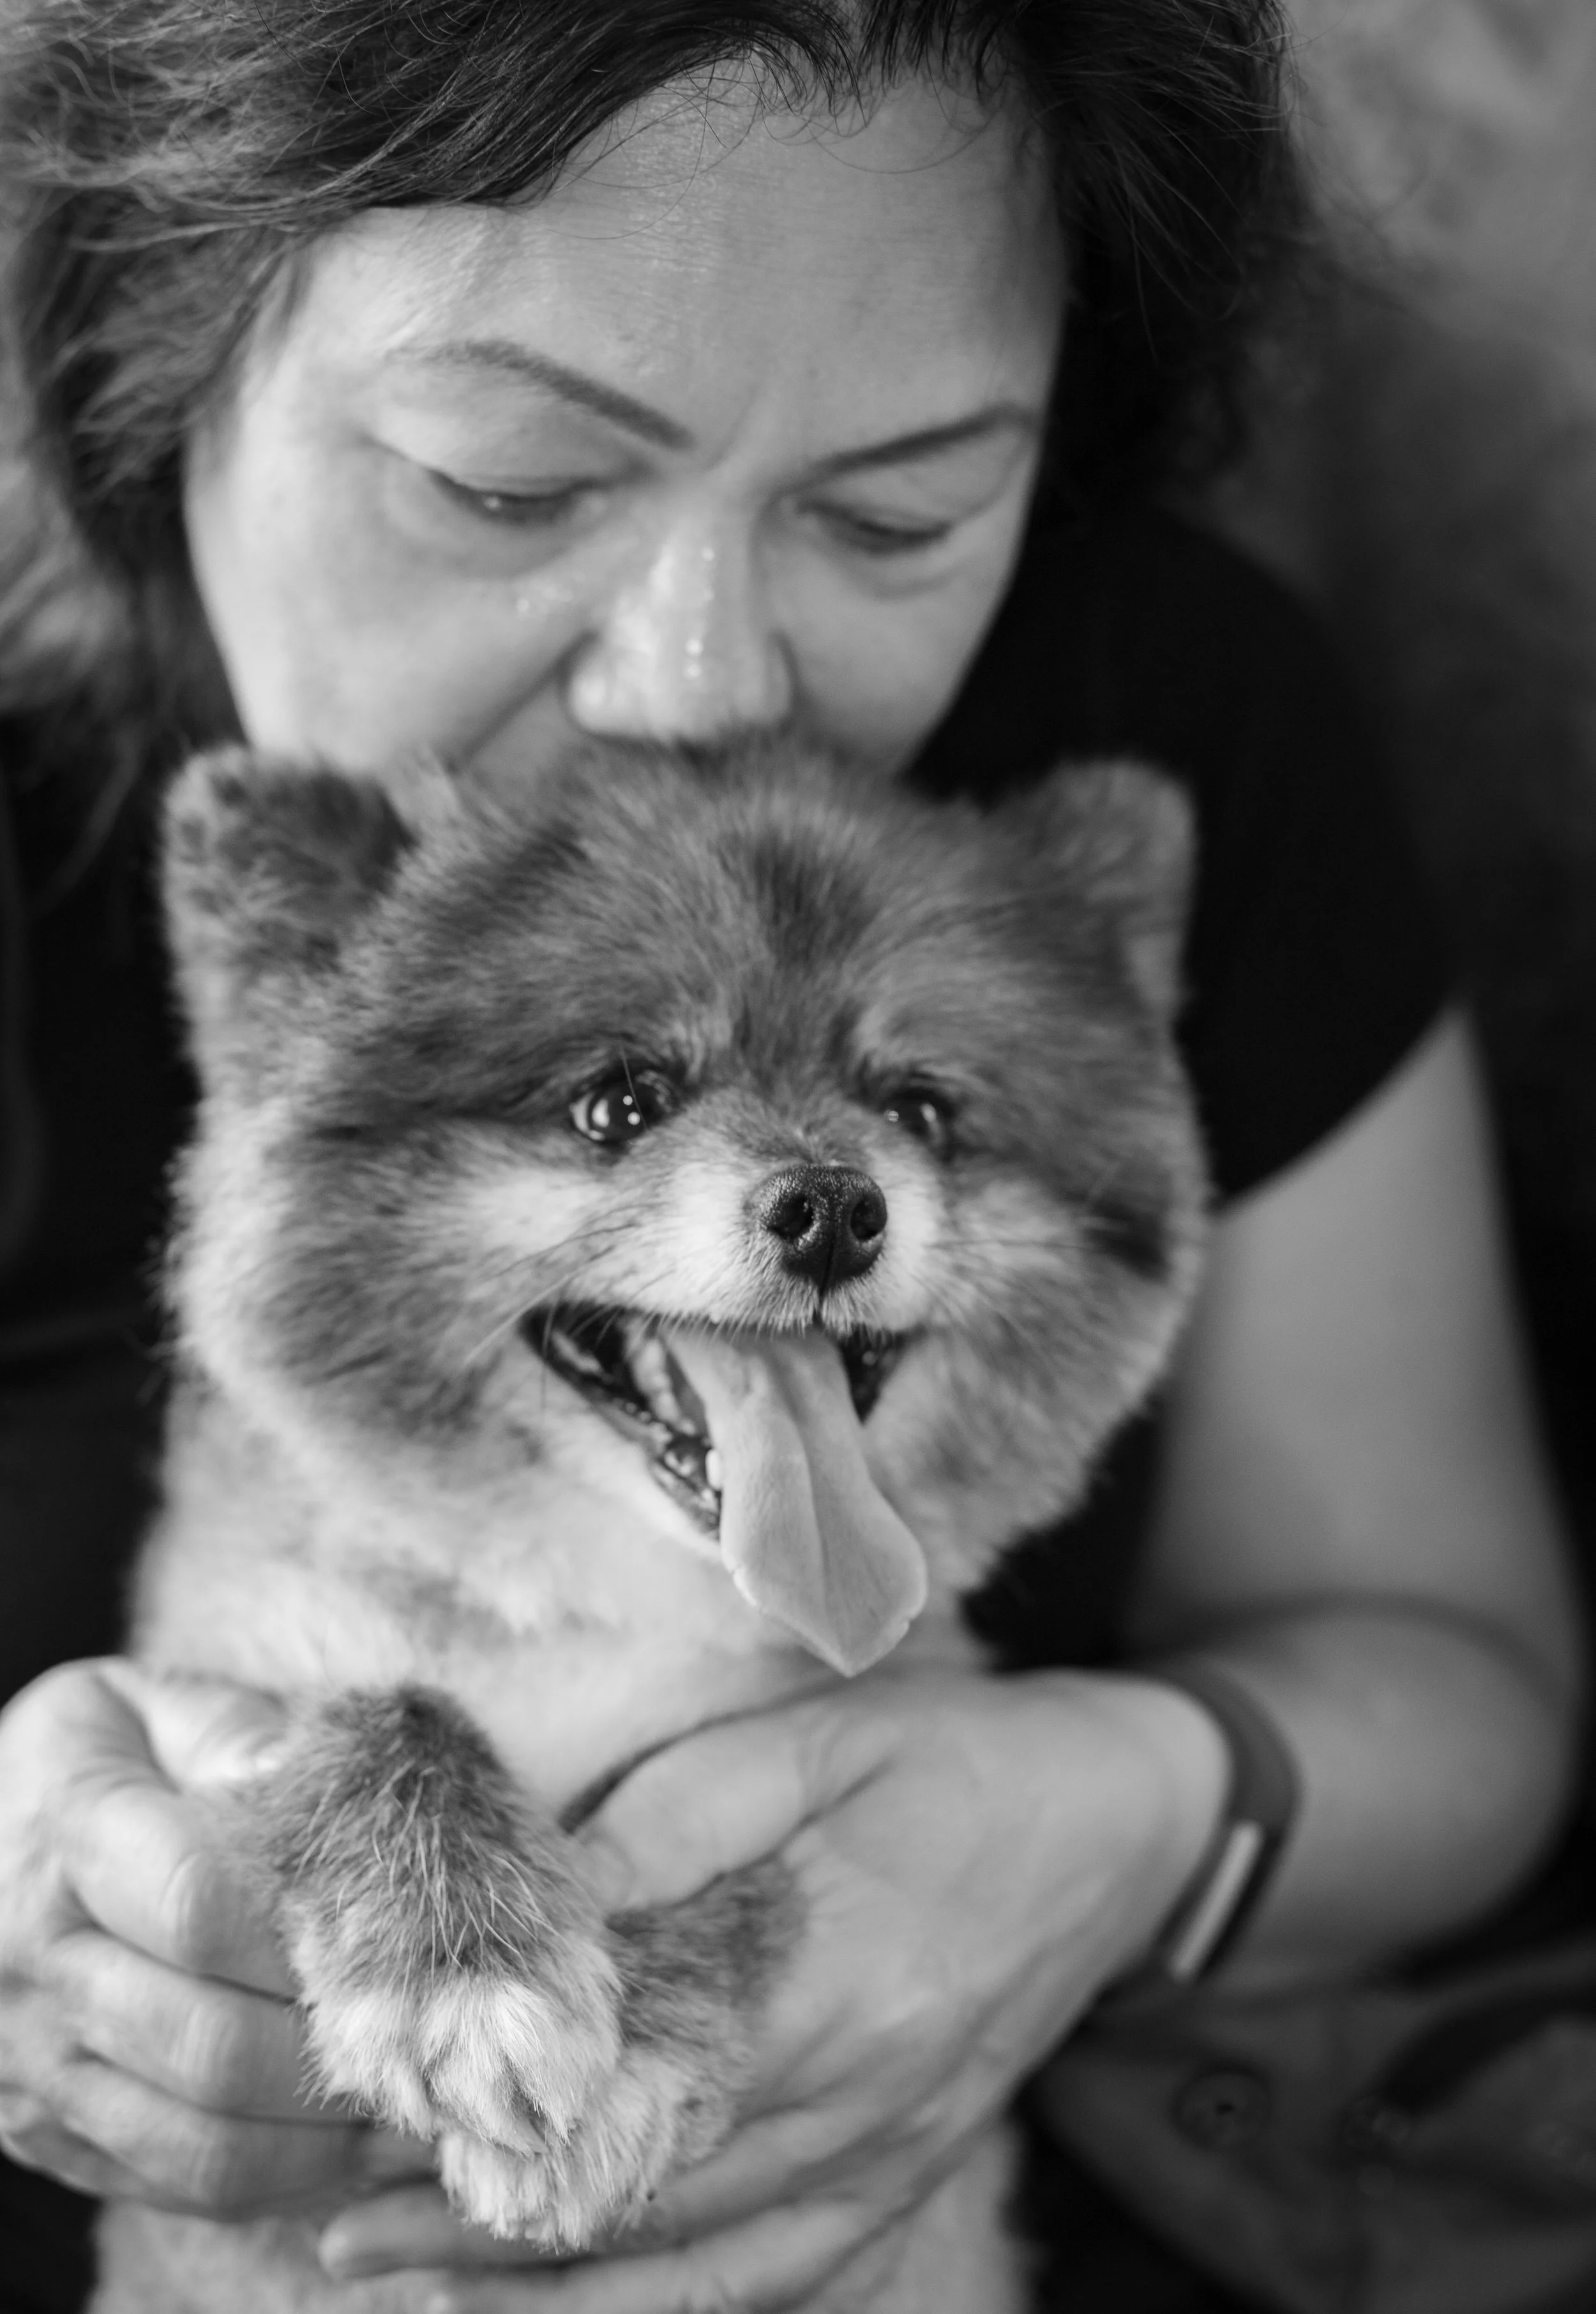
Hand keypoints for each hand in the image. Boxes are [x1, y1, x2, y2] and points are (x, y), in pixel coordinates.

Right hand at [0, 1658, 424, 2216]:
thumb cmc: (97, 1758)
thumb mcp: (152, 1707)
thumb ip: (240, 1732)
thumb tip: (336, 1784)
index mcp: (70, 1834)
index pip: (202, 1906)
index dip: (313, 1932)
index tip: (412, 1934)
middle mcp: (38, 1964)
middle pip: (212, 2045)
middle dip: (342, 2052)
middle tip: (443, 2039)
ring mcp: (34, 2065)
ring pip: (205, 2141)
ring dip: (329, 2139)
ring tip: (424, 2103)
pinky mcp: (50, 2134)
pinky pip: (183, 2186)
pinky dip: (287, 2181)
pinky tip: (363, 2146)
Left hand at [319, 1663, 1224, 2306]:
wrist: (1126, 1820)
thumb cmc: (963, 1759)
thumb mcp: (829, 1738)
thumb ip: (690, 1811)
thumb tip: (559, 1883)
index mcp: (839, 1977)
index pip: (643, 2078)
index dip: (510, 2112)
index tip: (385, 2124)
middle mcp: (865, 2099)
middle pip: (653, 2191)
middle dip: (491, 2220)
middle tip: (348, 2231)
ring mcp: (895, 2155)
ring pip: (708, 2262)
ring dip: (561, 2290)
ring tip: (419, 2292)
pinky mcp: (912, 2173)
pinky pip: (789, 2279)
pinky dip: (682, 2311)